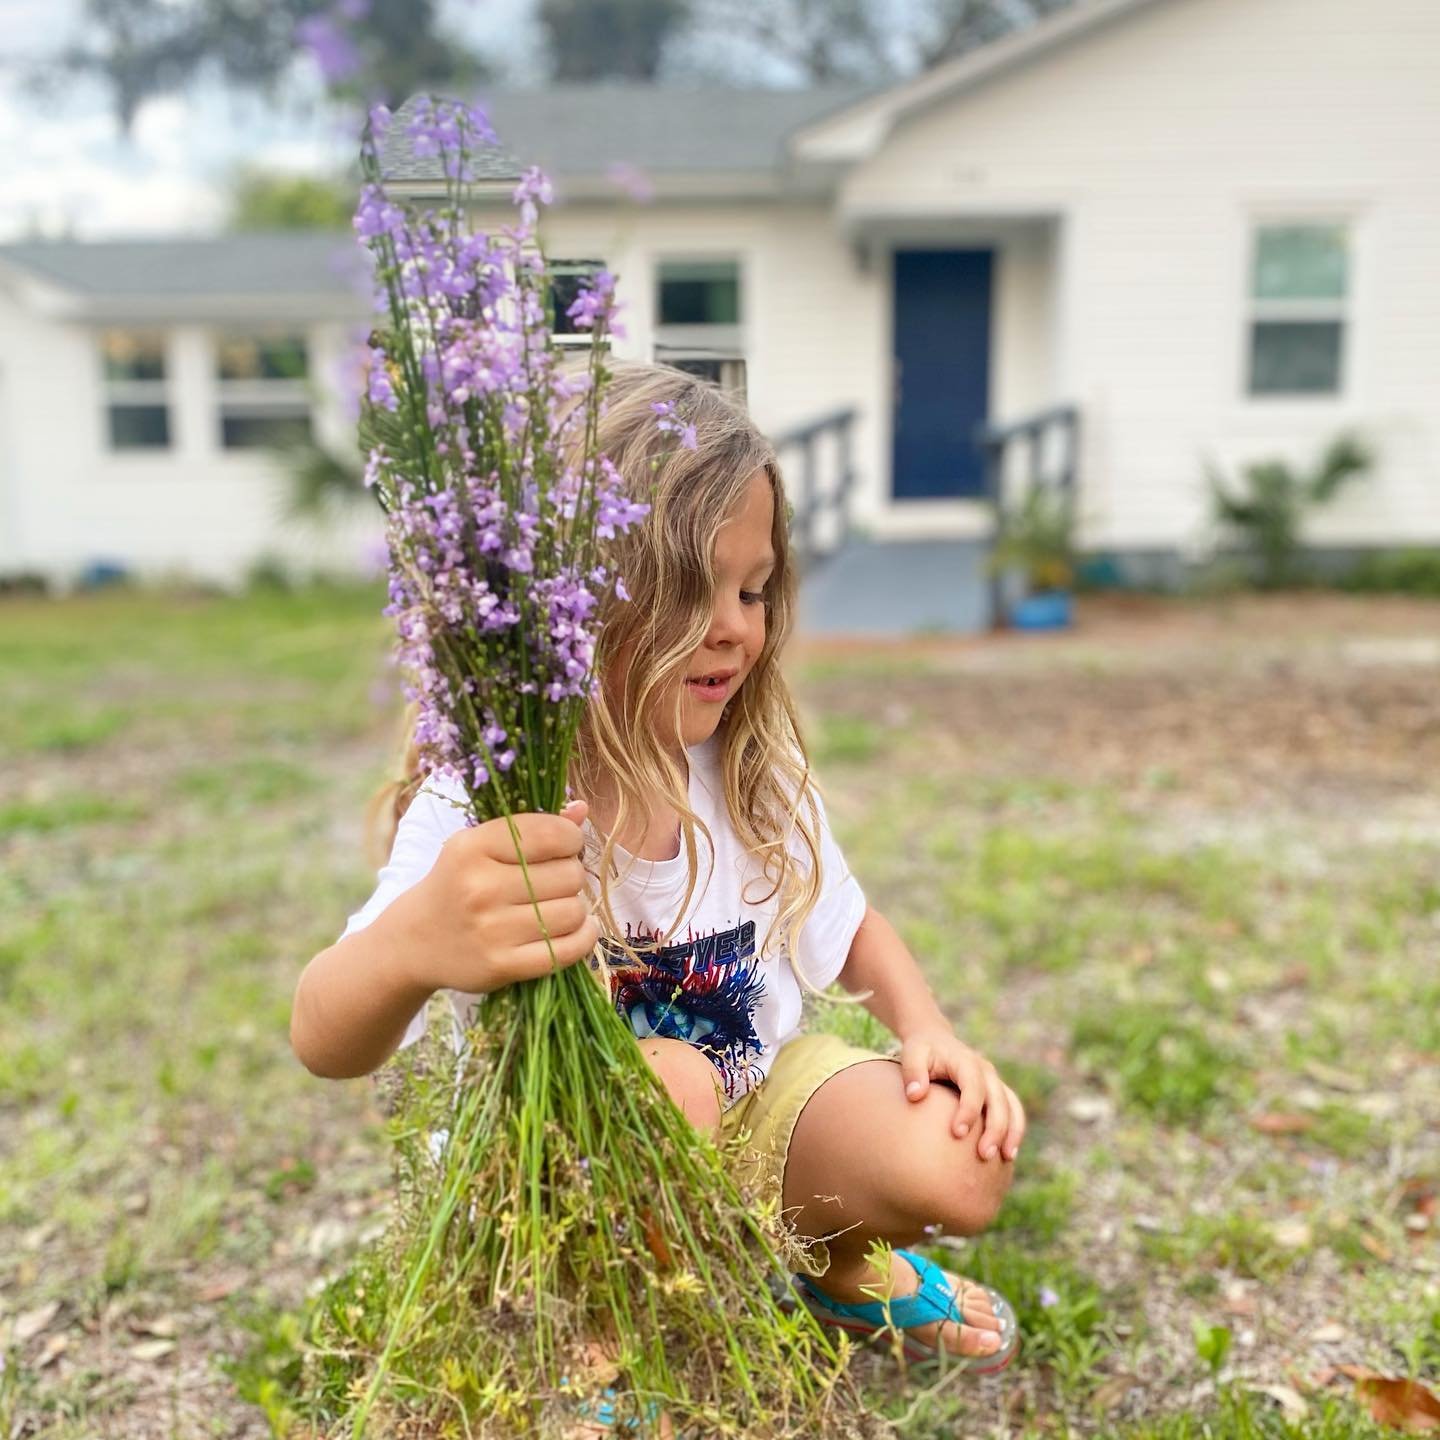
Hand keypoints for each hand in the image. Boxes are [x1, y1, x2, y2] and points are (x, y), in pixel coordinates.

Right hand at [408, 799, 599, 994]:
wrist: (415, 940)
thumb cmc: (457, 883)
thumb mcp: (480, 844)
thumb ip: (531, 825)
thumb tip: (581, 809)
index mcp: (473, 847)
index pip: (551, 834)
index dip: (571, 838)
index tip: (564, 845)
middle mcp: (480, 887)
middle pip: (569, 874)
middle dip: (571, 874)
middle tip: (554, 881)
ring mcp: (491, 930)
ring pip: (573, 912)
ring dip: (576, 908)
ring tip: (557, 906)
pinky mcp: (501, 965)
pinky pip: (568, 950)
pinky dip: (582, 938)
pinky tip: (573, 929)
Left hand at [897, 1027, 1025, 1162]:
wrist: (935, 1040)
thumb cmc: (921, 1051)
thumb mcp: (912, 1054)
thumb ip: (912, 1072)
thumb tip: (915, 1096)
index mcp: (965, 1060)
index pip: (973, 1085)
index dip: (969, 1109)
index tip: (957, 1133)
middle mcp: (985, 1070)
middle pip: (998, 1099)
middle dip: (995, 1128)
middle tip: (984, 1154)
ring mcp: (994, 1081)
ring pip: (1012, 1106)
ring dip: (1011, 1132)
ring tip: (1004, 1158)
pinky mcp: (997, 1092)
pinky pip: (1013, 1110)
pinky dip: (1015, 1130)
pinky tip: (1008, 1154)